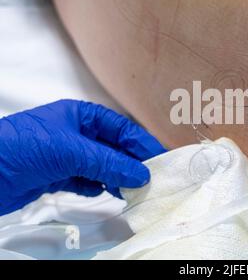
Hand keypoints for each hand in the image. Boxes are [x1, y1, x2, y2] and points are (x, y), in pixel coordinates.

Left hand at [0, 99, 166, 215]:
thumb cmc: (23, 147)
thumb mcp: (71, 150)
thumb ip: (108, 163)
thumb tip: (141, 174)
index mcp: (81, 116)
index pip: (121, 129)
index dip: (142, 143)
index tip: (161, 159)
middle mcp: (77, 134)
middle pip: (114, 148)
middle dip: (132, 163)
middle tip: (151, 179)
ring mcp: (67, 155)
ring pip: (102, 166)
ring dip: (117, 177)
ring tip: (132, 190)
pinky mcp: (57, 175)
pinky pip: (87, 180)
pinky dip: (97, 187)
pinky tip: (104, 193)